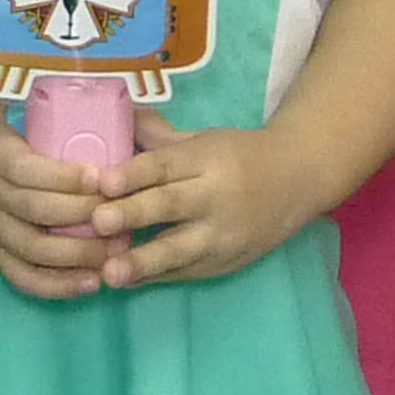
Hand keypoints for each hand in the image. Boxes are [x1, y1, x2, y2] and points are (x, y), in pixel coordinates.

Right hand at [0, 97, 112, 300]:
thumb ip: (19, 100)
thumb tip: (75, 82)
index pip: (23, 169)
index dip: (63, 176)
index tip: (99, 175)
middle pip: (36, 212)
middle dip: (84, 215)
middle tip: (125, 212)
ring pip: (33, 250)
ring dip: (79, 256)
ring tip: (118, 250)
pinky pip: (21, 277)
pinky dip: (56, 286)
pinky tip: (91, 283)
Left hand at [91, 112, 319, 287]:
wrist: (296, 182)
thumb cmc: (236, 156)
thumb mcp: (201, 139)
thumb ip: (157, 134)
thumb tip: (113, 111)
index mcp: (205, 160)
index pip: (166, 166)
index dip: (134, 174)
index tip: (103, 182)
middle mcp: (214, 198)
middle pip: (170, 206)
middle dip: (133, 215)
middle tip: (98, 222)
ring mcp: (221, 236)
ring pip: (179, 250)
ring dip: (142, 262)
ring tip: (110, 274)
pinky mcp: (224, 264)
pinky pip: (185, 273)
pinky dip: (154, 278)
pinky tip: (124, 283)